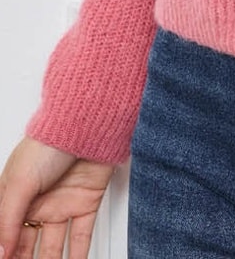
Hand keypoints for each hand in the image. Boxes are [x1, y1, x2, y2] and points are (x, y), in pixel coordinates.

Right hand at [0, 136, 114, 258]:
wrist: (88, 125)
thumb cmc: (49, 144)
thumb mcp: (19, 184)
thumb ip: (8, 221)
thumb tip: (1, 253)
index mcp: (15, 196)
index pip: (6, 232)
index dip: (5, 249)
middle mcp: (38, 202)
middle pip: (27, 242)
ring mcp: (62, 204)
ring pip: (53, 245)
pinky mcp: (86, 204)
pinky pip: (81, 237)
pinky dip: (77, 256)